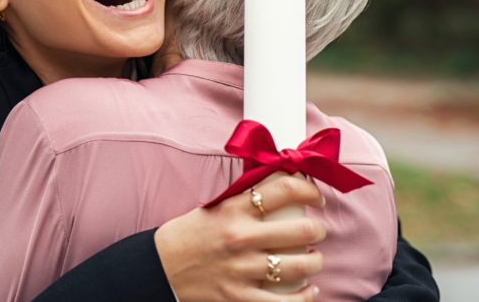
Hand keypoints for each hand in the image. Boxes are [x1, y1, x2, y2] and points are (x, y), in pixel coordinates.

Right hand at [154, 175, 326, 301]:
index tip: (315, 196)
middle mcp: (240, 237)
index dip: (310, 190)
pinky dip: (304, 298)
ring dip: (314, 262)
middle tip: (316, 231)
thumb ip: (245, 198)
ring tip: (313, 259)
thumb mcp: (214, 207)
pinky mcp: (239, 297)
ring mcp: (241, 269)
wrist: (160, 267)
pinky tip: (308, 291)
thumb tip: (282, 187)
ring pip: (299, 267)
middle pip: (301, 230)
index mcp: (233, 209)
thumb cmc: (188, 234)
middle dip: (317, 230)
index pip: (285, 189)